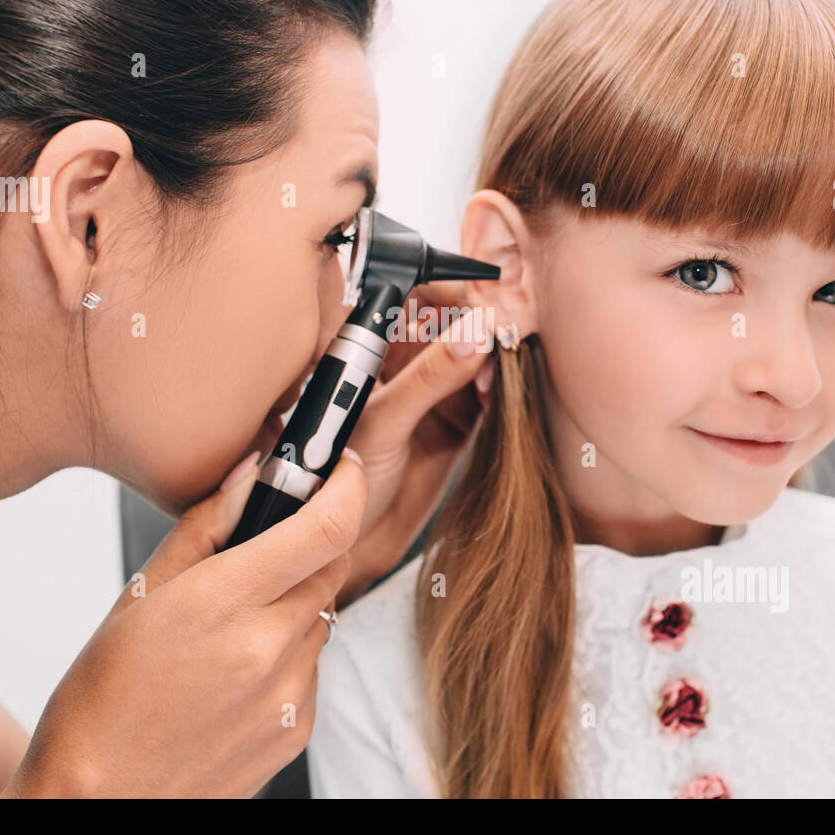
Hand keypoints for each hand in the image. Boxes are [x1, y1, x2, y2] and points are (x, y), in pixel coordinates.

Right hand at [0, 448, 367, 797]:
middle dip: (310, 546)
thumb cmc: (103, 699)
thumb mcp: (142, 592)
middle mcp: (269, 648)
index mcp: (226, 602)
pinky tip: (233, 673)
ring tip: (228, 631)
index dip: (349, 485)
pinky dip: (286, 655)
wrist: (101, 798)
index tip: (346, 468)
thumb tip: (252, 473)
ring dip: (292, 605)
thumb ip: (207, 525)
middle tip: (262, 555)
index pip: (328, 526)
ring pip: (321, 616)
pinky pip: (312, 666)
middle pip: (332, 567)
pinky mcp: (297, 728)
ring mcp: (290, 693)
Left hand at [337, 283, 495, 602]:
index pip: (412, 294)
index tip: (480, 297)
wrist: (347, 545)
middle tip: (499, 331)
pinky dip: (498, 384)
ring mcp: (430, 387)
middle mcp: (399, 360)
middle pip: (450, 316)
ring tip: (495, 368)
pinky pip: (486, 387)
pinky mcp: (456, 418)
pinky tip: (494, 390)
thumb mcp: (382, 422)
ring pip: (473, 350)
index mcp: (365, 345)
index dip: (447, 288)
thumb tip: (474, 332)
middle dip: (478, 318)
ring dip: (491, 352)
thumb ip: (429, 377)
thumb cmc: (334, 483)